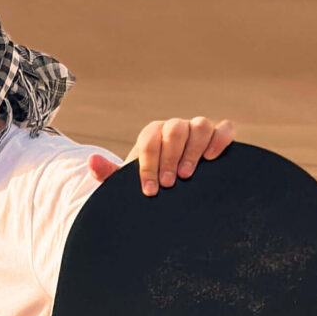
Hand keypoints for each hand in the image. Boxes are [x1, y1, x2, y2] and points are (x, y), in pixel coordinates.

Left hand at [89, 117, 235, 195]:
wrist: (171, 188)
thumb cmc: (149, 183)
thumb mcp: (126, 183)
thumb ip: (107, 173)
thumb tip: (92, 161)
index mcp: (152, 135)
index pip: (149, 141)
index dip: (149, 165)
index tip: (151, 190)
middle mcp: (175, 128)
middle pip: (175, 130)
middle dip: (170, 157)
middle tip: (169, 183)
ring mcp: (197, 130)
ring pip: (200, 126)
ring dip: (194, 150)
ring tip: (188, 175)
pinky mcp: (218, 136)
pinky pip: (224, 129)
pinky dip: (220, 140)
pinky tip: (212, 159)